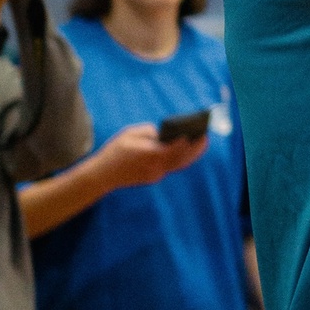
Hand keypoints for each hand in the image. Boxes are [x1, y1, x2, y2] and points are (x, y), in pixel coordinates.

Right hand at [92, 122, 208, 193]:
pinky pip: (170, 167)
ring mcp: (155, 174)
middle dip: (195, 148)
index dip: (188, 142)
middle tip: (206, 137)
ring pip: (177, 164)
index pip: (175, 149)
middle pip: (181, 158)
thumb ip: (150, 131)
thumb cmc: (116, 150)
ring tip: (200, 143)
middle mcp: (155, 167)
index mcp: (150, 154)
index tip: (199, 134)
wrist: (103, 175)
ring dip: (190, 154)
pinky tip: (185, 150)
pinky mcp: (153, 178)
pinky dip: (179, 159)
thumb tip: (163, 133)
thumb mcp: (131, 134)